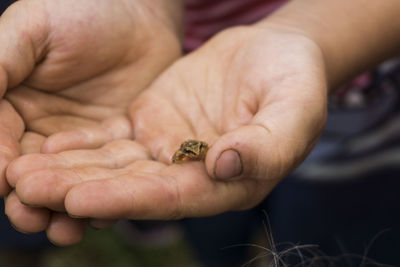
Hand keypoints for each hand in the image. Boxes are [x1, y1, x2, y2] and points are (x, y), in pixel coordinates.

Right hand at [1, 0, 181, 244]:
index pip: (0, 139)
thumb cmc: (82, 10)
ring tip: (66, 228)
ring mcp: (84, 139)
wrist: (139, 11)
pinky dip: (108, 192)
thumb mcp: (32, 30)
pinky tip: (107, 212)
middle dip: (31, 195)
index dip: (1, 160)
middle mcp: (45, 128)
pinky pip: (112, 172)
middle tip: (32, 217)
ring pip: (72, 178)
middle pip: (33, 170)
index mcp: (14, 102)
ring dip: (67, 205)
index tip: (4, 182)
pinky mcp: (120, 142)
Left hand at [9, 24, 327, 226]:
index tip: (79, 199)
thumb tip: (223, 165)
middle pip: (132, 187)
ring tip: (20, 171)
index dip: (126, 199)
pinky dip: (81, 145)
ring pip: (115, 165)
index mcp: (227, 182)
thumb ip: (266, 144)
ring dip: (69, 170)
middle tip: (27, 189)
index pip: (171, 196)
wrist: (278, 54)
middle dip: (80, 190)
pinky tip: (46, 146)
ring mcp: (170, 150)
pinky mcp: (154, 124)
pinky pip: (113, 138)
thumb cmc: (295, 83)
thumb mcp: (294, 110)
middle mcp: (192, 174)